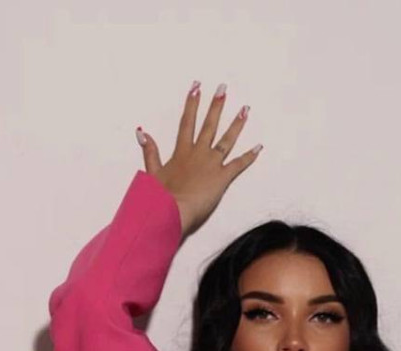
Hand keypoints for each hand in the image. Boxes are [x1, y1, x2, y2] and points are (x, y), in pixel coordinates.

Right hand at [136, 80, 261, 237]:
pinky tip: (258, 147)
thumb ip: (150, 151)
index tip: (196, 88)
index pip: (187, 123)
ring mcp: (211, 164)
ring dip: (236, 124)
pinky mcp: (222, 178)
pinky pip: (239, 165)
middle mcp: (198, 153)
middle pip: (209, 125)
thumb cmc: (161, 197)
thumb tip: (141, 131)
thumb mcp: (152, 172)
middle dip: (216, 106)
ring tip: (245, 109)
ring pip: (226, 140)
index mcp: (182, 152)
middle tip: (223, 88)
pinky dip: (249, 156)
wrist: (172, 211)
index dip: (192, 104)